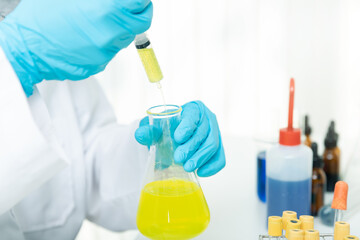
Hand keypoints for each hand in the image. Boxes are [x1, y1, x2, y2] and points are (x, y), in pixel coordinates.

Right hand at [0, 0, 152, 95]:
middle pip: (140, 23)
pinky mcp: (99, 65)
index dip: (141, 1)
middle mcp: (110, 34)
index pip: (141, 4)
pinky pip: (109, 51)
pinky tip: (85, 36)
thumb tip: (121, 0)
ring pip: (123, 38)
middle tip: (123, 8)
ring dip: (117, 29)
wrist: (26, 48)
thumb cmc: (42, 18)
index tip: (139, 0)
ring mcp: (105, 52)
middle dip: (135, 14)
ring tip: (93, 22)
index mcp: (107, 11)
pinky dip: (104, 43)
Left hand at [135, 101, 225, 176]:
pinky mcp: (218, 149)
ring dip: (201, 158)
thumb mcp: (154, 128)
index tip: (177, 138)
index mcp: (194, 109)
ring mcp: (215, 134)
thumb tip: (139, 134)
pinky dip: (212, 166)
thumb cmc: (165, 129)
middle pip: (204, 133)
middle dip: (192, 147)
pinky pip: (220, 158)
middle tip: (178, 158)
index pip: (193, 116)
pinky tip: (201, 173)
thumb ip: (148, 131)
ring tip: (188, 167)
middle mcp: (208, 119)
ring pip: (213, 146)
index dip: (187, 126)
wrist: (171, 139)